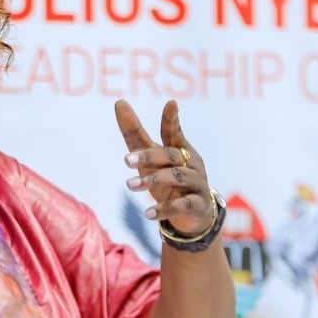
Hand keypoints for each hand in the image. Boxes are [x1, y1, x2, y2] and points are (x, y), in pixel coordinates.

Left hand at [115, 99, 214, 238]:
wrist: (193, 214)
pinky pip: (183, 206)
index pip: (174, 132)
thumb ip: (135, 134)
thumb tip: (119, 102)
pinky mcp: (198, 205)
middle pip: (171, 155)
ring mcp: (197, 184)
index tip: (171, 103)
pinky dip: (165, 209)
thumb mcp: (150, 158)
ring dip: (153, 180)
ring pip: (178, 178)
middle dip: (148, 156)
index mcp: (179, 150)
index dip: (172, 119)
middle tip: (126, 160)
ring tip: (129, 185)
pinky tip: (147, 214)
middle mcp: (190, 163)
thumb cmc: (168, 179)